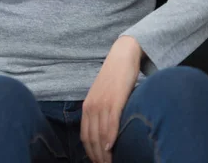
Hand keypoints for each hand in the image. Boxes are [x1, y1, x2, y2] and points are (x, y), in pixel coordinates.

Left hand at [80, 36, 142, 162]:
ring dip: (105, 153)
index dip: (90, 153)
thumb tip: (105, 132)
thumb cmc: (115, 78)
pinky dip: (111, 138)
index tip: (98, 162)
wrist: (122, 56)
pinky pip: (111, 123)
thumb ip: (102, 112)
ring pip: (101, 135)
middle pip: (91, 139)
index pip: (85, 136)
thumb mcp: (104, 96)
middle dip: (98, 157)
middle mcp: (92, 106)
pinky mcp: (115, 100)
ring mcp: (102, 103)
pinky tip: (112, 148)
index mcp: (87, 106)